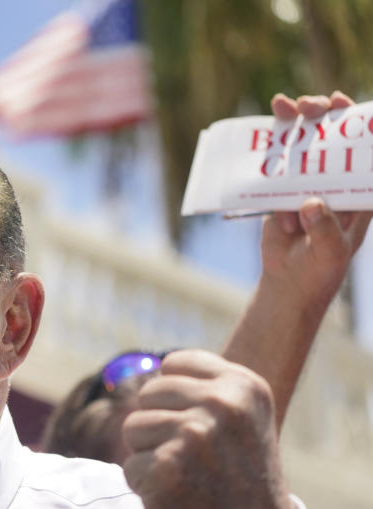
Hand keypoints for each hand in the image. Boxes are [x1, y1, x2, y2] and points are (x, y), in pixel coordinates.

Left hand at [122, 350, 299, 508]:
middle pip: (147, 394)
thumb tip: (146, 372)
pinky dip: (145, 485)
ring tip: (188, 476)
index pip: (174, 364)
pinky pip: (130, 465)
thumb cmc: (239, 475)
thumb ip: (202, 387)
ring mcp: (194, 435)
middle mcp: (221, 404)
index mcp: (243, 385)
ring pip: (133, 427)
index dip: (175, 399)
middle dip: (159, 426)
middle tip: (196, 459)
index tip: (204, 428)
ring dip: (150, 455)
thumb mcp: (241, 417)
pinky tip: (178, 497)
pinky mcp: (167, 468)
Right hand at [265, 91, 371, 307]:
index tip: (347, 107)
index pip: (365, 150)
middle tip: (312, 106)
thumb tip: (309, 202)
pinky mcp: (282, 189)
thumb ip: (325, 228)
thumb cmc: (320, 269)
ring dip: (297, 121)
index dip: (360, 124)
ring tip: (284, 106)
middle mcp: (335, 181)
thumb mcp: (330, 251)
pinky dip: (271, 143)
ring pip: (305, 143)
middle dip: (325, 115)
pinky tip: (265, 125)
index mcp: (358, 191)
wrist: (288, 282)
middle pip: (334, 138)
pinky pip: (277, 162)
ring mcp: (308, 183)